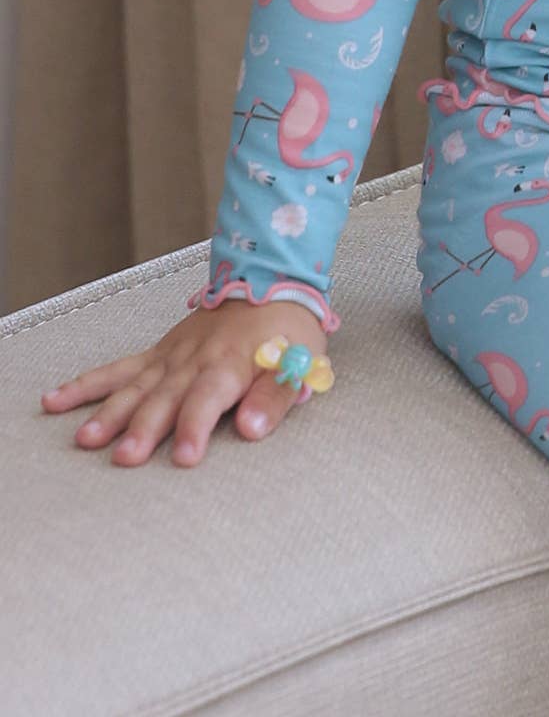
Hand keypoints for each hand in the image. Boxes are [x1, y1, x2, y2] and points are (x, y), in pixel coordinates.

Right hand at [39, 298, 331, 467]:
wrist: (270, 282)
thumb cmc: (287, 331)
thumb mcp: (299, 362)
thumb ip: (274, 397)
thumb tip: (253, 429)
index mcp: (230, 363)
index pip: (209, 399)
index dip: (196, 427)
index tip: (185, 457)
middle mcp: (194, 360)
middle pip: (165, 398)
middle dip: (145, 428)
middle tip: (126, 458)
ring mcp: (171, 357)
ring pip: (136, 387)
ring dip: (111, 413)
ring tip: (87, 439)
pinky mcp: (157, 354)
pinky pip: (119, 369)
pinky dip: (87, 384)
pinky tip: (56, 400)